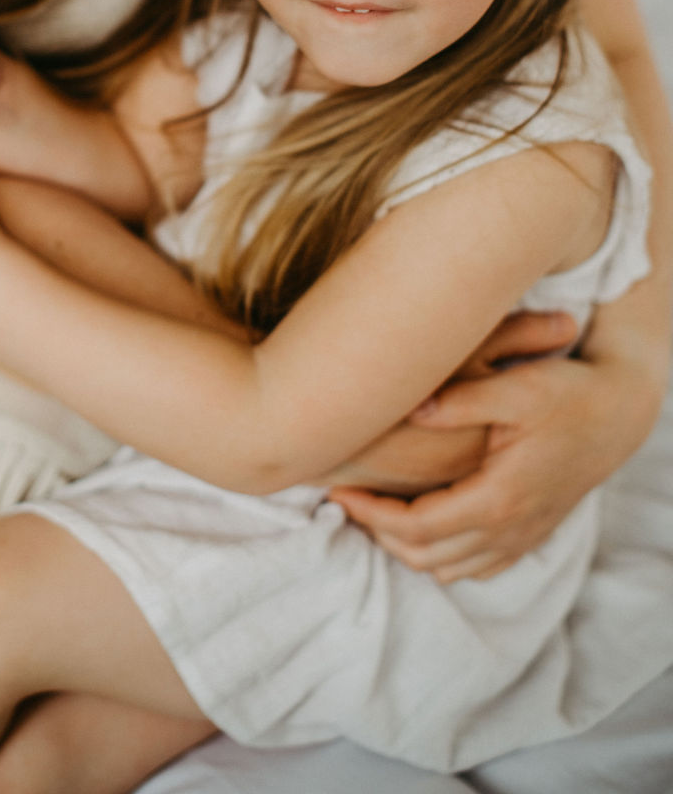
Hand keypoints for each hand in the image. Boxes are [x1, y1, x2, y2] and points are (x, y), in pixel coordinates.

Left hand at [331, 309, 590, 580]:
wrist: (618, 413)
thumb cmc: (567, 394)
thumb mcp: (516, 387)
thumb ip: (462, 400)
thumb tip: (412, 409)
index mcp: (499, 498)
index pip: (417, 527)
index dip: (370, 514)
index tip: (338, 491)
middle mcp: (510, 528)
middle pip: (426, 557)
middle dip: (378, 533)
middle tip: (346, 499)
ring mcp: (522, 537)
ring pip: (449, 570)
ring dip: (407, 548)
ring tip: (375, 510)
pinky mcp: (530, 534)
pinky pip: (478, 567)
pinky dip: (443, 557)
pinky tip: (423, 526)